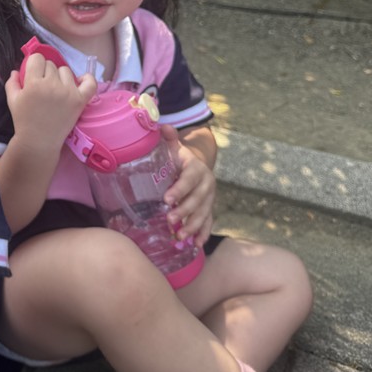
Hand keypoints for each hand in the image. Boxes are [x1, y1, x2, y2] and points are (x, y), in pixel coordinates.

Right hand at [4, 52, 97, 159]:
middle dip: (45, 73)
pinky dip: (87, 79)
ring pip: (66, 71)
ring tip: (56, 90)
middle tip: (43, 87)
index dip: (34, 65)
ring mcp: (68, 92)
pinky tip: (80, 81)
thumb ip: (12, 82)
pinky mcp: (80, 100)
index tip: (34, 74)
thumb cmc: (24, 120)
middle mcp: (52, 85)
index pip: (37, 58)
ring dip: (60, 77)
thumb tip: (17, 71)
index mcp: (34, 83)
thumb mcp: (12, 100)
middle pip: (51, 65)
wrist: (39, 141)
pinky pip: (90, 82)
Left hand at [161, 126, 215, 245]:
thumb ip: (169, 138)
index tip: (167, 200)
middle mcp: (206, 183)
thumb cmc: (180, 158)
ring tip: (180, 236)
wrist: (197, 166)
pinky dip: (203, 233)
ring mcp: (209, 198)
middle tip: (169, 220)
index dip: (180, 189)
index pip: (189, 178)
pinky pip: (208, 222)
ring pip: (204, 213)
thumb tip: (162, 126)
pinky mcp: (209, 209)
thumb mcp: (174, 147)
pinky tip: (196, 245)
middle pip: (197, 199)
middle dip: (185, 210)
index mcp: (196, 168)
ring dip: (193, 226)